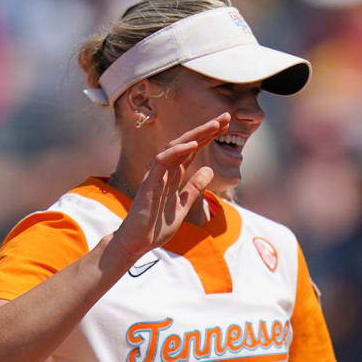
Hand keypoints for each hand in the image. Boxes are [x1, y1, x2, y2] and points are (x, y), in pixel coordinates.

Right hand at [105, 113, 228, 268]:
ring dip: (195, 135)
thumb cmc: (155, 227)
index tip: (225, 125)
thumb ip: (194, 188)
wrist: (136, 244)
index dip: (208, 137)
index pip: (192, 151)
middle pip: (186, 144)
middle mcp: (164, 172)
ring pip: (175, 147)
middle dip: (206, 130)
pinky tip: (193, 144)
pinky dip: (177, 151)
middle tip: (225, 117)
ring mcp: (156, 176)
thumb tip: (209, 170)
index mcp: (173, 176)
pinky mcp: (149, 183)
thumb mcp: (183, 206)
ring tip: (214, 126)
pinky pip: (161, 161)